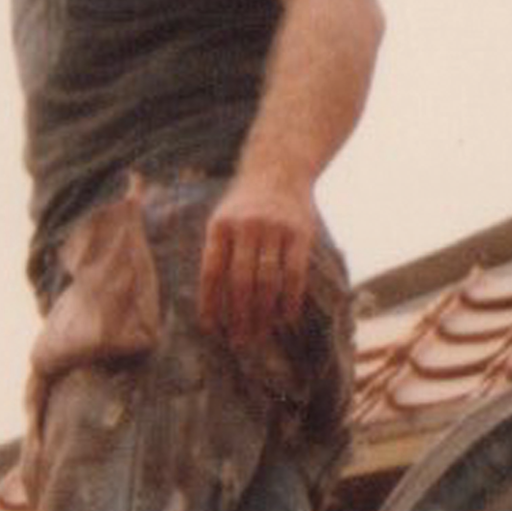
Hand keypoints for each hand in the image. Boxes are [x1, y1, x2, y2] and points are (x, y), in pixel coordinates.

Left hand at [199, 171, 318, 349]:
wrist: (279, 169)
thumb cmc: (245, 208)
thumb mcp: (222, 221)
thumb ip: (217, 256)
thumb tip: (211, 309)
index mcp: (221, 226)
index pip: (212, 272)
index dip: (211, 304)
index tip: (211, 329)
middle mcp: (246, 226)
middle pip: (240, 281)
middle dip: (239, 316)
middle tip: (239, 342)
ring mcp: (275, 228)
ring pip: (267, 281)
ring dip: (263, 313)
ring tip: (259, 335)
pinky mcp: (300, 232)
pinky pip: (294, 273)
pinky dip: (289, 299)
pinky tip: (285, 318)